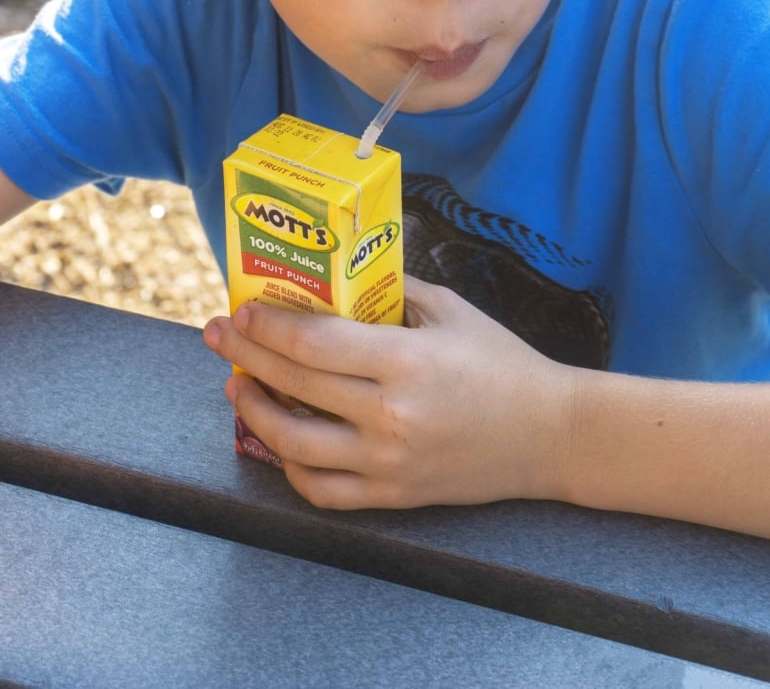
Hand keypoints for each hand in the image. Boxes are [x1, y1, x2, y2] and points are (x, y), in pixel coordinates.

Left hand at [203, 276, 574, 509]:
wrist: (551, 435)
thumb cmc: (501, 362)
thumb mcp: (449, 310)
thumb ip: (391, 290)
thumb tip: (336, 272)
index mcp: (405, 361)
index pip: (312, 343)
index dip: (267, 326)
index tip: (241, 310)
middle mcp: (390, 416)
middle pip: (293, 385)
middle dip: (244, 355)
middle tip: (218, 335)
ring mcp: (389, 463)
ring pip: (294, 444)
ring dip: (254, 411)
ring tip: (237, 385)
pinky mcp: (393, 496)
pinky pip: (322, 490)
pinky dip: (290, 465)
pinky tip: (277, 438)